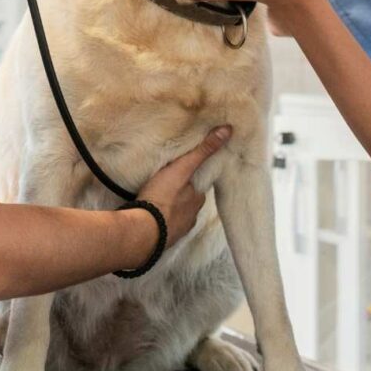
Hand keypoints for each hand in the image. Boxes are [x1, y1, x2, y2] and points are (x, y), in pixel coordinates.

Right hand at [136, 125, 231, 246]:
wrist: (142, 231)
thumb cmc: (163, 197)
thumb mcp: (183, 168)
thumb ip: (203, 151)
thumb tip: (228, 130)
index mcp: (197, 200)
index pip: (198, 186)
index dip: (190, 179)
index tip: (181, 173)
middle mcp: (191, 217)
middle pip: (187, 201)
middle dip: (179, 194)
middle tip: (165, 184)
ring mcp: (176, 231)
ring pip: (175, 215)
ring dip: (168, 208)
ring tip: (155, 198)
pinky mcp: (161, 240)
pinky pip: (162, 226)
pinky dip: (158, 220)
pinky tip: (149, 215)